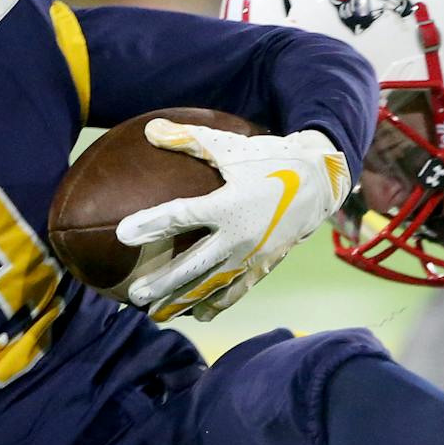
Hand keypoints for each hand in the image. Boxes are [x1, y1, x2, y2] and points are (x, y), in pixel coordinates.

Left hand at [116, 120, 350, 321]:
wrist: (320, 184)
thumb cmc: (271, 160)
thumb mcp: (231, 147)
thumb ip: (189, 139)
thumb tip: (150, 128)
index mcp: (228, 204)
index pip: (181, 215)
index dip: (151, 225)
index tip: (123, 234)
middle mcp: (239, 235)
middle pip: (192, 265)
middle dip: (162, 283)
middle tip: (134, 296)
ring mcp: (251, 256)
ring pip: (211, 286)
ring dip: (182, 302)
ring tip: (155, 316)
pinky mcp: (262, 267)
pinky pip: (235, 292)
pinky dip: (215, 305)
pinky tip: (197, 315)